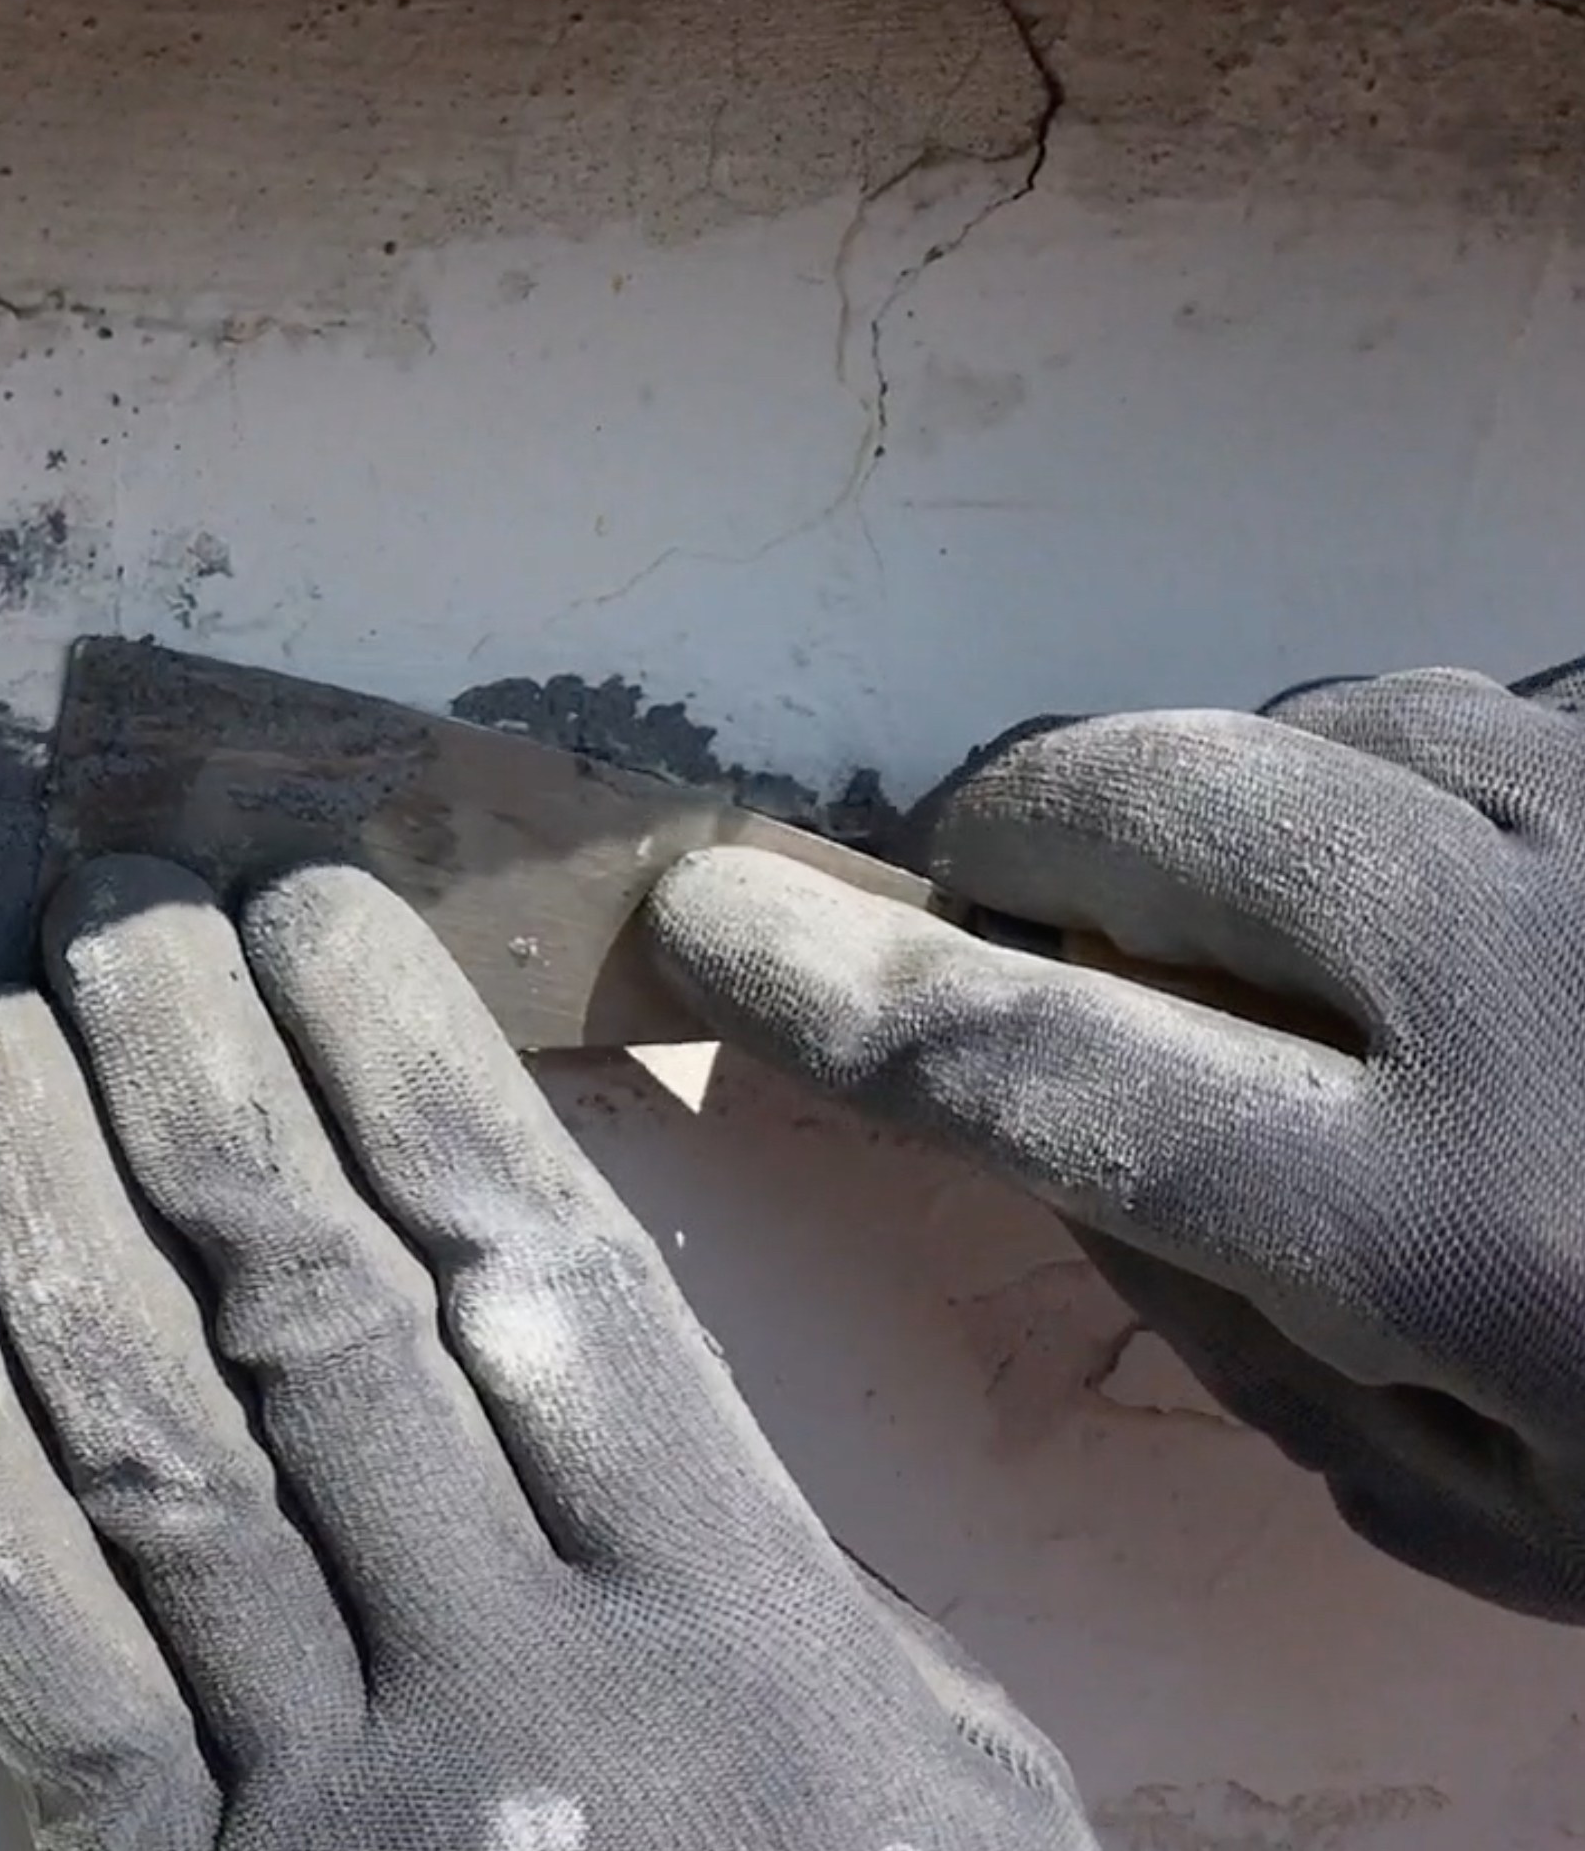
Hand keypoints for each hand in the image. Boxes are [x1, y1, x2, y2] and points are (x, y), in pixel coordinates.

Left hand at [0, 857, 1088, 1850]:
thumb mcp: (937, 1774)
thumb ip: (772, 1552)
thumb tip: (580, 1329)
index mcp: (731, 1621)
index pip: (526, 1259)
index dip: (394, 1053)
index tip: (305, 902)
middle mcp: (524, 1689)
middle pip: (312, 1311)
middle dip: (192, 1079)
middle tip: (105, 914)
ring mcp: (340, 1811)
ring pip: (152, 1448)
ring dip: (45, 1217)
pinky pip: (45, 1670)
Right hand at [651, 666, 1584, 1619]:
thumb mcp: (1506, 1511)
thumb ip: (1261, 1344)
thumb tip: (1067, 1148)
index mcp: (1450, 1222)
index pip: (1040, 1063)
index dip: (837, 989)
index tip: (708, 923)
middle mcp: (1525, 982)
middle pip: (1144, 802)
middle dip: (1023, 842)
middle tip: (1016, 917)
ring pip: (1312, 720)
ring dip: (1228, 804)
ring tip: (1280, 929)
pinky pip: (1482, 700)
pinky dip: (1407, 777)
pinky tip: (1463, 893)